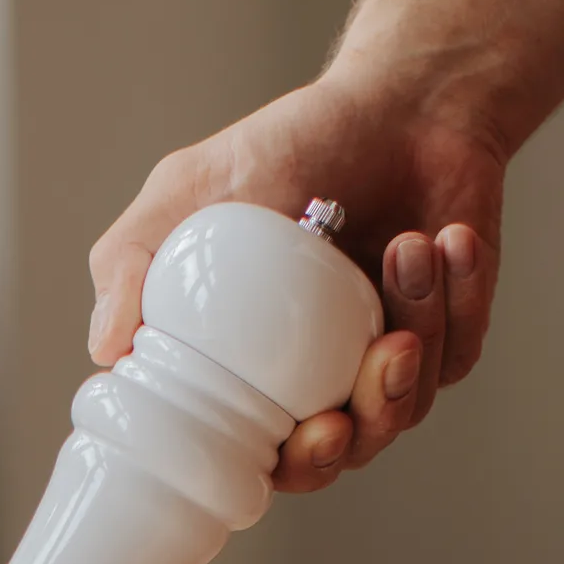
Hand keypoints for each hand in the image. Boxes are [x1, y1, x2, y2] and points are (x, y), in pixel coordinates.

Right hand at [86, 69, 504, 492]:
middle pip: (347, 450)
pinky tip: (446, 239)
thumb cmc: (289, 146)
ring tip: (411, 247)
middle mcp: (319, 379)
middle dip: (370, 420)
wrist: (400, 99)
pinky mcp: (453, 333)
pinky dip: (457, 294)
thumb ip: (130, 263)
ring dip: (418, 323)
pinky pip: (458, 349)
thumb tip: (105, 350)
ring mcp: (389, 361)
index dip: (295, 464)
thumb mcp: (186, 191)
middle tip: (384, 357)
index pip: (268, 457)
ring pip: (409, 400)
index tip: (314, 432)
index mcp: (255, 372)